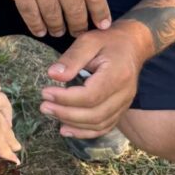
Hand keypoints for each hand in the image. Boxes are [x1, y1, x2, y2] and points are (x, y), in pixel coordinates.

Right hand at [0, 0, 111, 37]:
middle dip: (79, 25)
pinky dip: (37, 26)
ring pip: (54, 17)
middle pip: (75, 10)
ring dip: (58, 28)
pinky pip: (31, 16)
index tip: (103, 24)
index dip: (101, 12)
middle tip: (79, 32)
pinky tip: (40, 30)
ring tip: (59, 32)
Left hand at [38, 23, 152, 136]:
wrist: (132, 46)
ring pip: (99, 124)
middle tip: (43, 106)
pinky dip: (84, 132)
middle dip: (65, 113)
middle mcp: (124, 94)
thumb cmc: (107, 41)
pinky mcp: (120, 110)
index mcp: (117, 75)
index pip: (91, 95)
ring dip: (72, 124)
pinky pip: (104, 127)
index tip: (45, 92)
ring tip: (50, 113)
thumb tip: (52, 75)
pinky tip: (65, 129)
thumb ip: (71, 58)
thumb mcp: (88, 41)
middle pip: (95, 114)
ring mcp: (124, 104)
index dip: (66, 98)